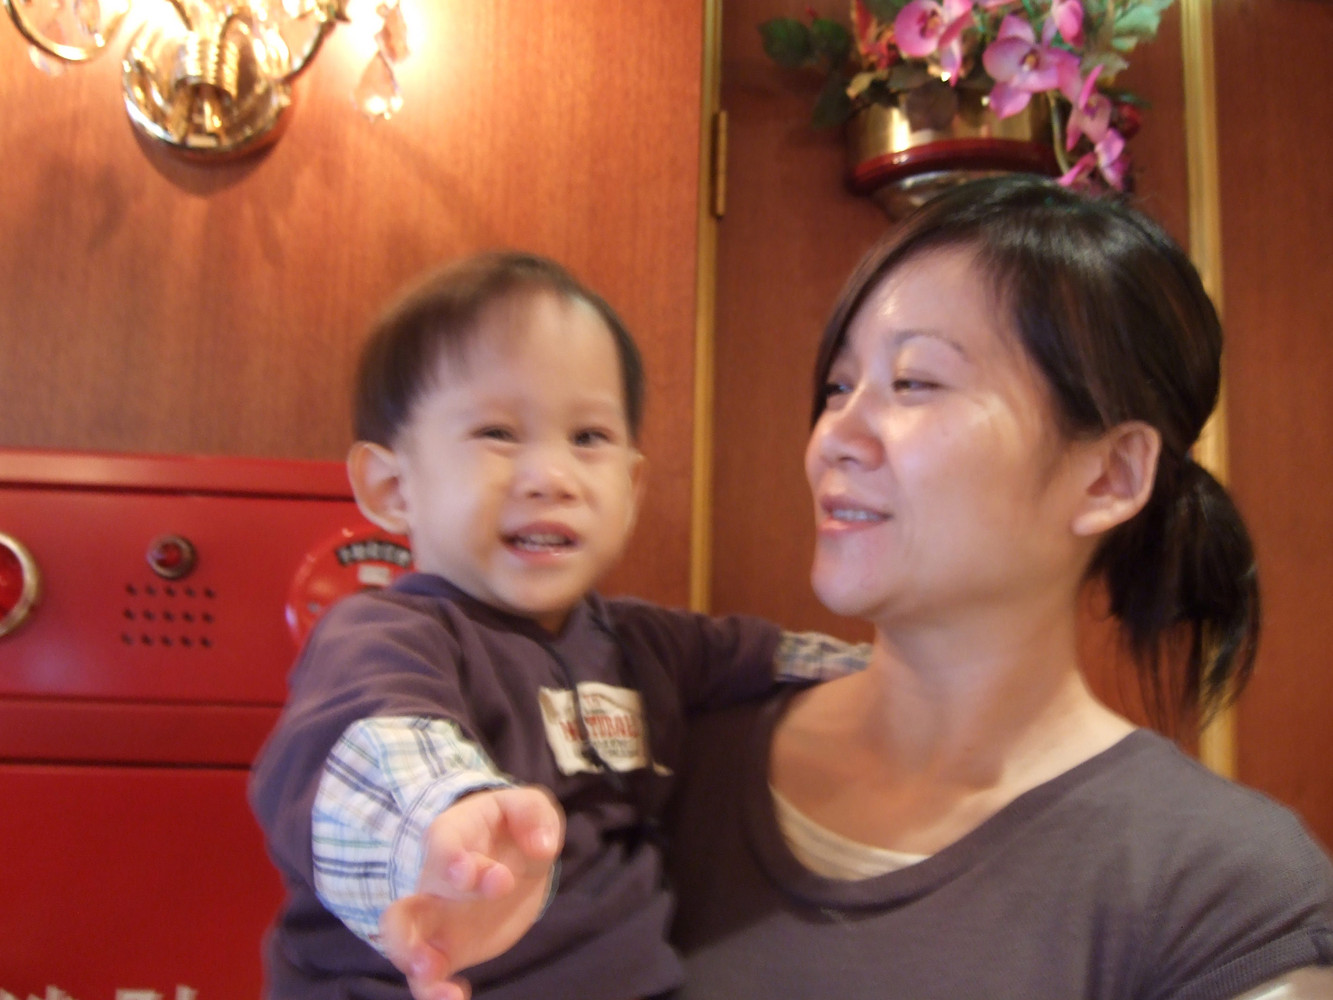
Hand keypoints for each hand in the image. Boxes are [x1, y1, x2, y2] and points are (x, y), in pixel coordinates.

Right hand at [378, 785, 564, 999]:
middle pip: (402, 912)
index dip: (455, 862)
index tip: (481, 878)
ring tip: (436, 985)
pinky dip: (439, 989)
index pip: (442, 846)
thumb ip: (533, 814)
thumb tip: (542, 846)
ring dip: (414, 969)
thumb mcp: (528, 807)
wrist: (508, 854)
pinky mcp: (449, 948)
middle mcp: (434, 882)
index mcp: (452, 837)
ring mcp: (436, 919)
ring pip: (405, 948)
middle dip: (407, 938)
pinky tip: (458, 996)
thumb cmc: (511, 827)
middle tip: (429, 958)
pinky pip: (432, 974)